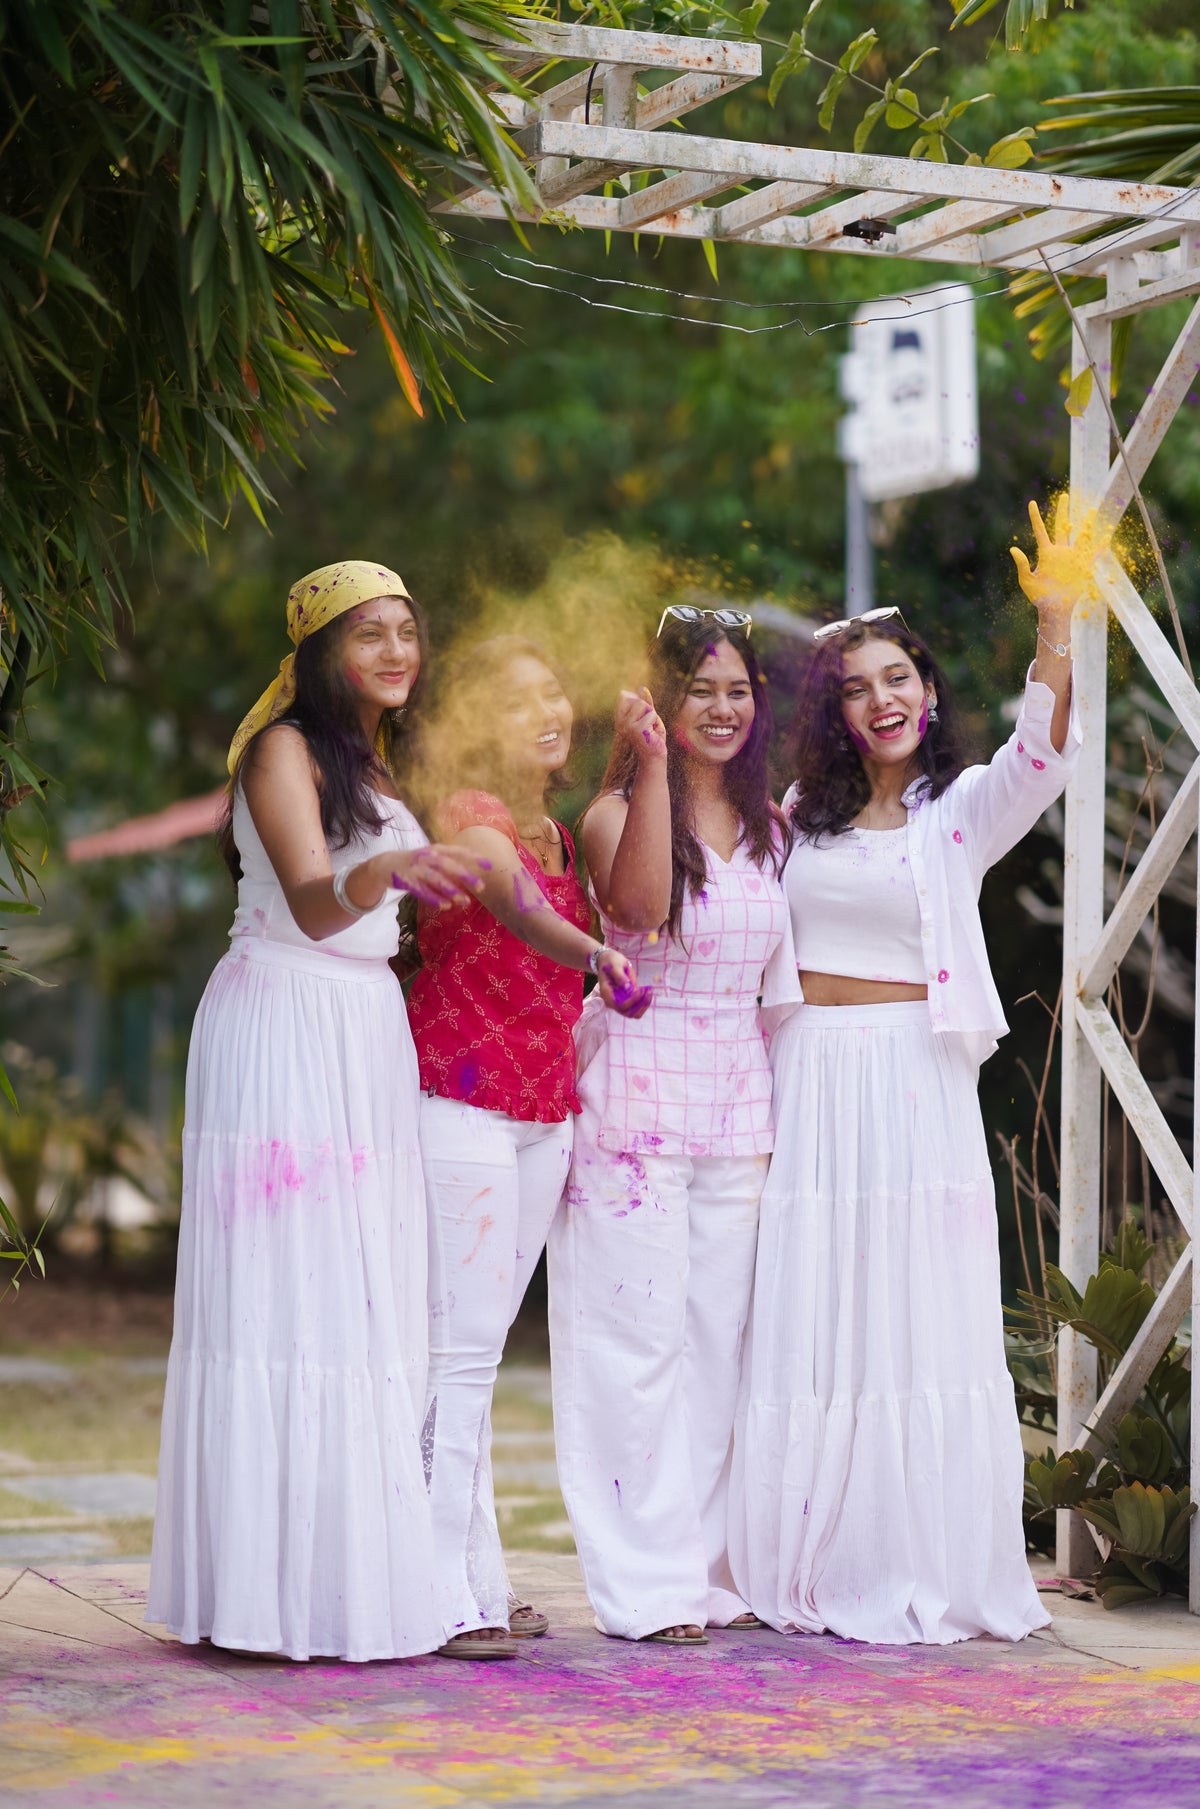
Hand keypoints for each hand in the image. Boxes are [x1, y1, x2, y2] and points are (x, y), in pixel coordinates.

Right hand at [382, 845, 489, 909]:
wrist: (384, 864)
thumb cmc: (416, 863)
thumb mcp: (433, 859)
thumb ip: (450, 866)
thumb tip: (471, 878)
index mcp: (436, 850)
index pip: (458, 851)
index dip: (474, 857)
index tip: (490, 866)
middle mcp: (427, 857)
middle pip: (449, 865)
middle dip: (466, 875)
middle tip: (481, 887)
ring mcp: (416, 868)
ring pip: (436, 878)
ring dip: (451, 890)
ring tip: (464, 901)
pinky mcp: (407, 880)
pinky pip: (422, 890)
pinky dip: (434, 898)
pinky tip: (445, 906)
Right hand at [595, 947, 652, 1018]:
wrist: (608, 961)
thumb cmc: (610, 961)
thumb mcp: (615, 965)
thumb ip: (620, 977)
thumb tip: (628, 988)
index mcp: (607, 994)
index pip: (620, 1005)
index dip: (632, 1000)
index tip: (640, 990)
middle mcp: (612, 1001)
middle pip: (628, 1013)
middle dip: (640, 1004)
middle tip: (648, 991)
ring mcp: (619, 1002)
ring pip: (633, 1013)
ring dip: (643, 1005)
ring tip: (649, 991)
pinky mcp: (626, 1000)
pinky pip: (636, 1007)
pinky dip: (644, 1002)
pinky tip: (648, 991)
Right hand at [615, 687, 666, 765]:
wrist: (654, 757)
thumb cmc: (652, 738)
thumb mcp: (649, 717)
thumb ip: (645, 703)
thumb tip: (641, 688)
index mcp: (620, 718)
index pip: (624, 696)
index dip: (638, 703)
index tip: (641, 719)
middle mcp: (620, 722)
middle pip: (637, 701)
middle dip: (648, 711)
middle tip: (648, 727)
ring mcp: (627, 725)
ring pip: (644, 706)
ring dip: (653, 717)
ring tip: (650, 730)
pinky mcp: (637, 729)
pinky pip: (652, 715)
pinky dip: (656, 723)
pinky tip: (652, 734)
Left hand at [1010, 494, 1109, 620]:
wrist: (1054, 609)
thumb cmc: (1039, 597)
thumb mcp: (1027, 581)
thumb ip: (1022, 565)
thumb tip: (1013, 549)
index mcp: (1046, 553)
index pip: (1040, 530)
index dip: (1035, 516)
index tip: (1031, 502)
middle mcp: (1060, 552)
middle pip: (1061, 526)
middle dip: (1063, 510)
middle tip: (1064, 495)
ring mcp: (1072, 558)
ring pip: (1080, 535)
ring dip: (1086, 523)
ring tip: (1092, 509)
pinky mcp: (1083, 566)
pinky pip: (1093, 554)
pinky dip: (1100, 547)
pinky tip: (1106, 536)